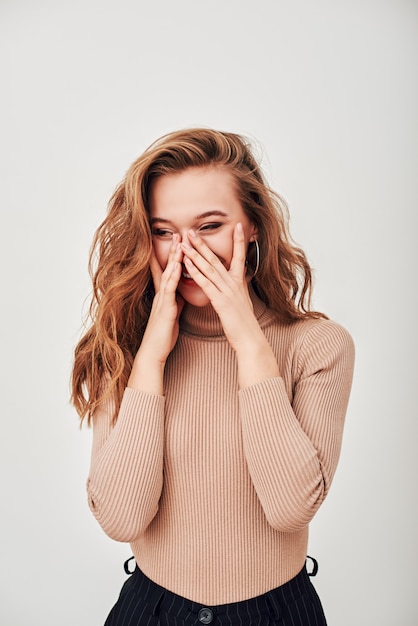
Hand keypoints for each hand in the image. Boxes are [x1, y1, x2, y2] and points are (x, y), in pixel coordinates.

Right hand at [140, 234, 184, 364]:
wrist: (154, 351)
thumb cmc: (163, 335)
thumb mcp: (172, 314)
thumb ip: (176, 302)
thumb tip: (182, 294)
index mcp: (165, 295)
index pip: (168, 271)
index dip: (172, 257)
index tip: (177, 242)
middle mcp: (161, 294)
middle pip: (167, 267)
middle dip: (173, 251)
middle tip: (178, 233)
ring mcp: (161, 300)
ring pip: (167, 274)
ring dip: (173, 258)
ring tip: (178, 242)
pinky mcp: (164, 308)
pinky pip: (168, 289)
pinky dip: (172, 276)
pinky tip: (176, 266)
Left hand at [181, 224, 279, 387]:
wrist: (250, 339)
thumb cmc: (243, 324)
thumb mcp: (242, 302)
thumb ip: (237, 290)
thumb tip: (238, 281)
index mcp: (239, 283)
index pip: (240, 257)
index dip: (238, 241)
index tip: (237, 226)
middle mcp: (234, 284)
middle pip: (217, 259)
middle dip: (204, 244)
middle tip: (192, 231)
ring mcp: (228, 291)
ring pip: (209, 268)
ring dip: (196, 254)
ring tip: (184, 242)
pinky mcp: (221, 301)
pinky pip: (206, 283)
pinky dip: (196, 272)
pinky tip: (187, 264)